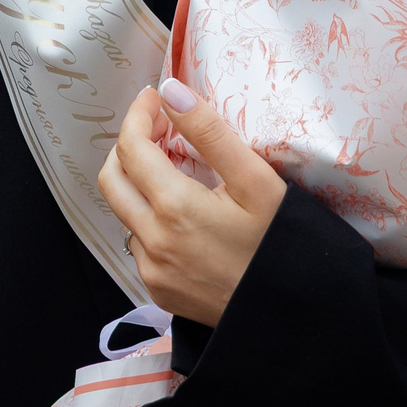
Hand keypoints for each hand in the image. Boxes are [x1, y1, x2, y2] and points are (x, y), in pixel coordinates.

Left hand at [97, 78, 285, 324]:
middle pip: (111, 178)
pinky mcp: (159, 292)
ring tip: (176, 169)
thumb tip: (171, 90)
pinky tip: (184, 216)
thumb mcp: (257, 181)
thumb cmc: (282, 244)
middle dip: (128, 145)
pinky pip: (140, 245)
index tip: (156, 98)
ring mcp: (152, 272)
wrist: (295, 316)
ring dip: (139, 184)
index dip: (138, 115)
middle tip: (160, 128)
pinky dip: (151, 219)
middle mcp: (152, 242)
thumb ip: (210, 132)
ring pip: (124, 213)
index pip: (131, 147)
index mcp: (174, 208)